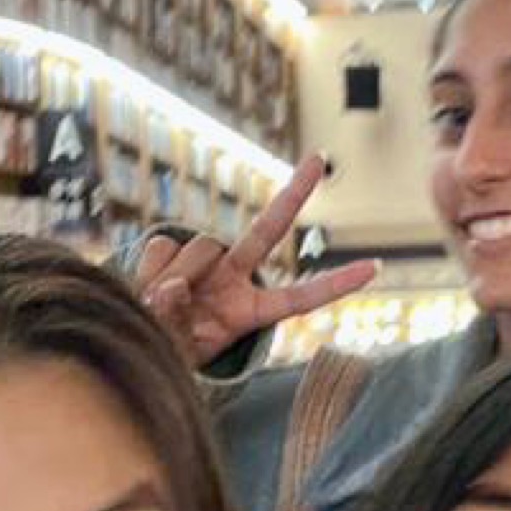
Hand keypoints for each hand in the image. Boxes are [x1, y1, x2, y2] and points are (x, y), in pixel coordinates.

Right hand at [137, 156, 379, 366]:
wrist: (134, 335)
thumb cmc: (169, 349)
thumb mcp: (182, 351)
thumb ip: (180, 322)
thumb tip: (173, 286)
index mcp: (248, 311)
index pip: (299, 298)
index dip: (336, 284)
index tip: (377, 267)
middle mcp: (233, 277)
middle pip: (268, 229)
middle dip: (294, 193)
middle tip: (320, 158)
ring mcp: (205, 261)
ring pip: (202, 245)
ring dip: (177, 277)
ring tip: (159, 306)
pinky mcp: (172, 248)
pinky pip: (163, 246)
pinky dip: (150, 270)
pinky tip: (145, 289)